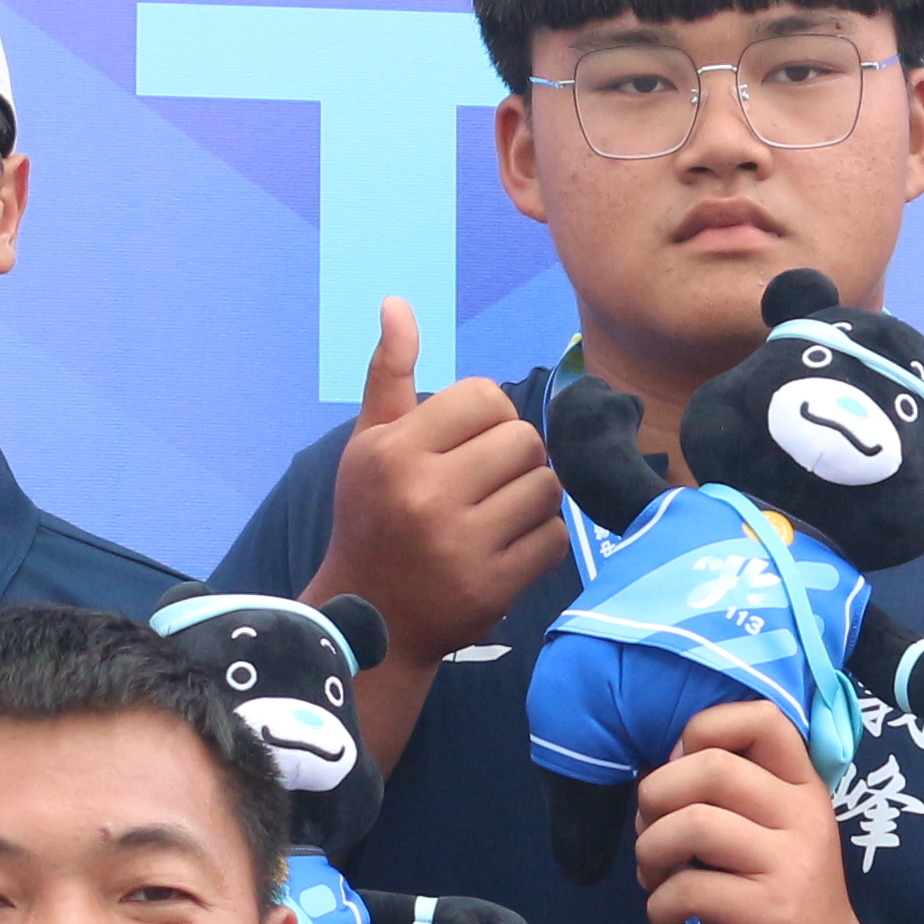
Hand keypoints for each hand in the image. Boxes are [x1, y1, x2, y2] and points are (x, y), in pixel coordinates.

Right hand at [314, 298, 563, 670]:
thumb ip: (389, 375)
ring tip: (497, 513)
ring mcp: (462, 544)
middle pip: (524, 439)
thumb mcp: (368, 445)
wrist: (369, 620)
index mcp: (395, 452)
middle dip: (514, 456)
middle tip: (487, 481)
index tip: (467, 444)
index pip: (485, 396)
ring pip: (546, 486)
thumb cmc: (372, 518)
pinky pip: (555, 537)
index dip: (488, 416)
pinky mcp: (493, 586)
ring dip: (531, 498)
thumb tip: (398, 303)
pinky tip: (508, 547)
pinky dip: (541, 539)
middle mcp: (426, 494)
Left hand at [625, 701, 863, 923]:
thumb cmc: (776, 909)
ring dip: (650, 852)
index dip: (702, 730)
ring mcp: (791, 864)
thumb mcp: (761, 841)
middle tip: (652, 837)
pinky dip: (659, 907)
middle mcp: (804, 816)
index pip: (761, 718)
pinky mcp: (770, 913)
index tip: (681, 774)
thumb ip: (724, 800)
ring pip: (693, 824)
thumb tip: (656, 775)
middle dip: (656, 797)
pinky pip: (689, 887)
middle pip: (711, 766)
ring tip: (654, 881)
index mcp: (802, 788)